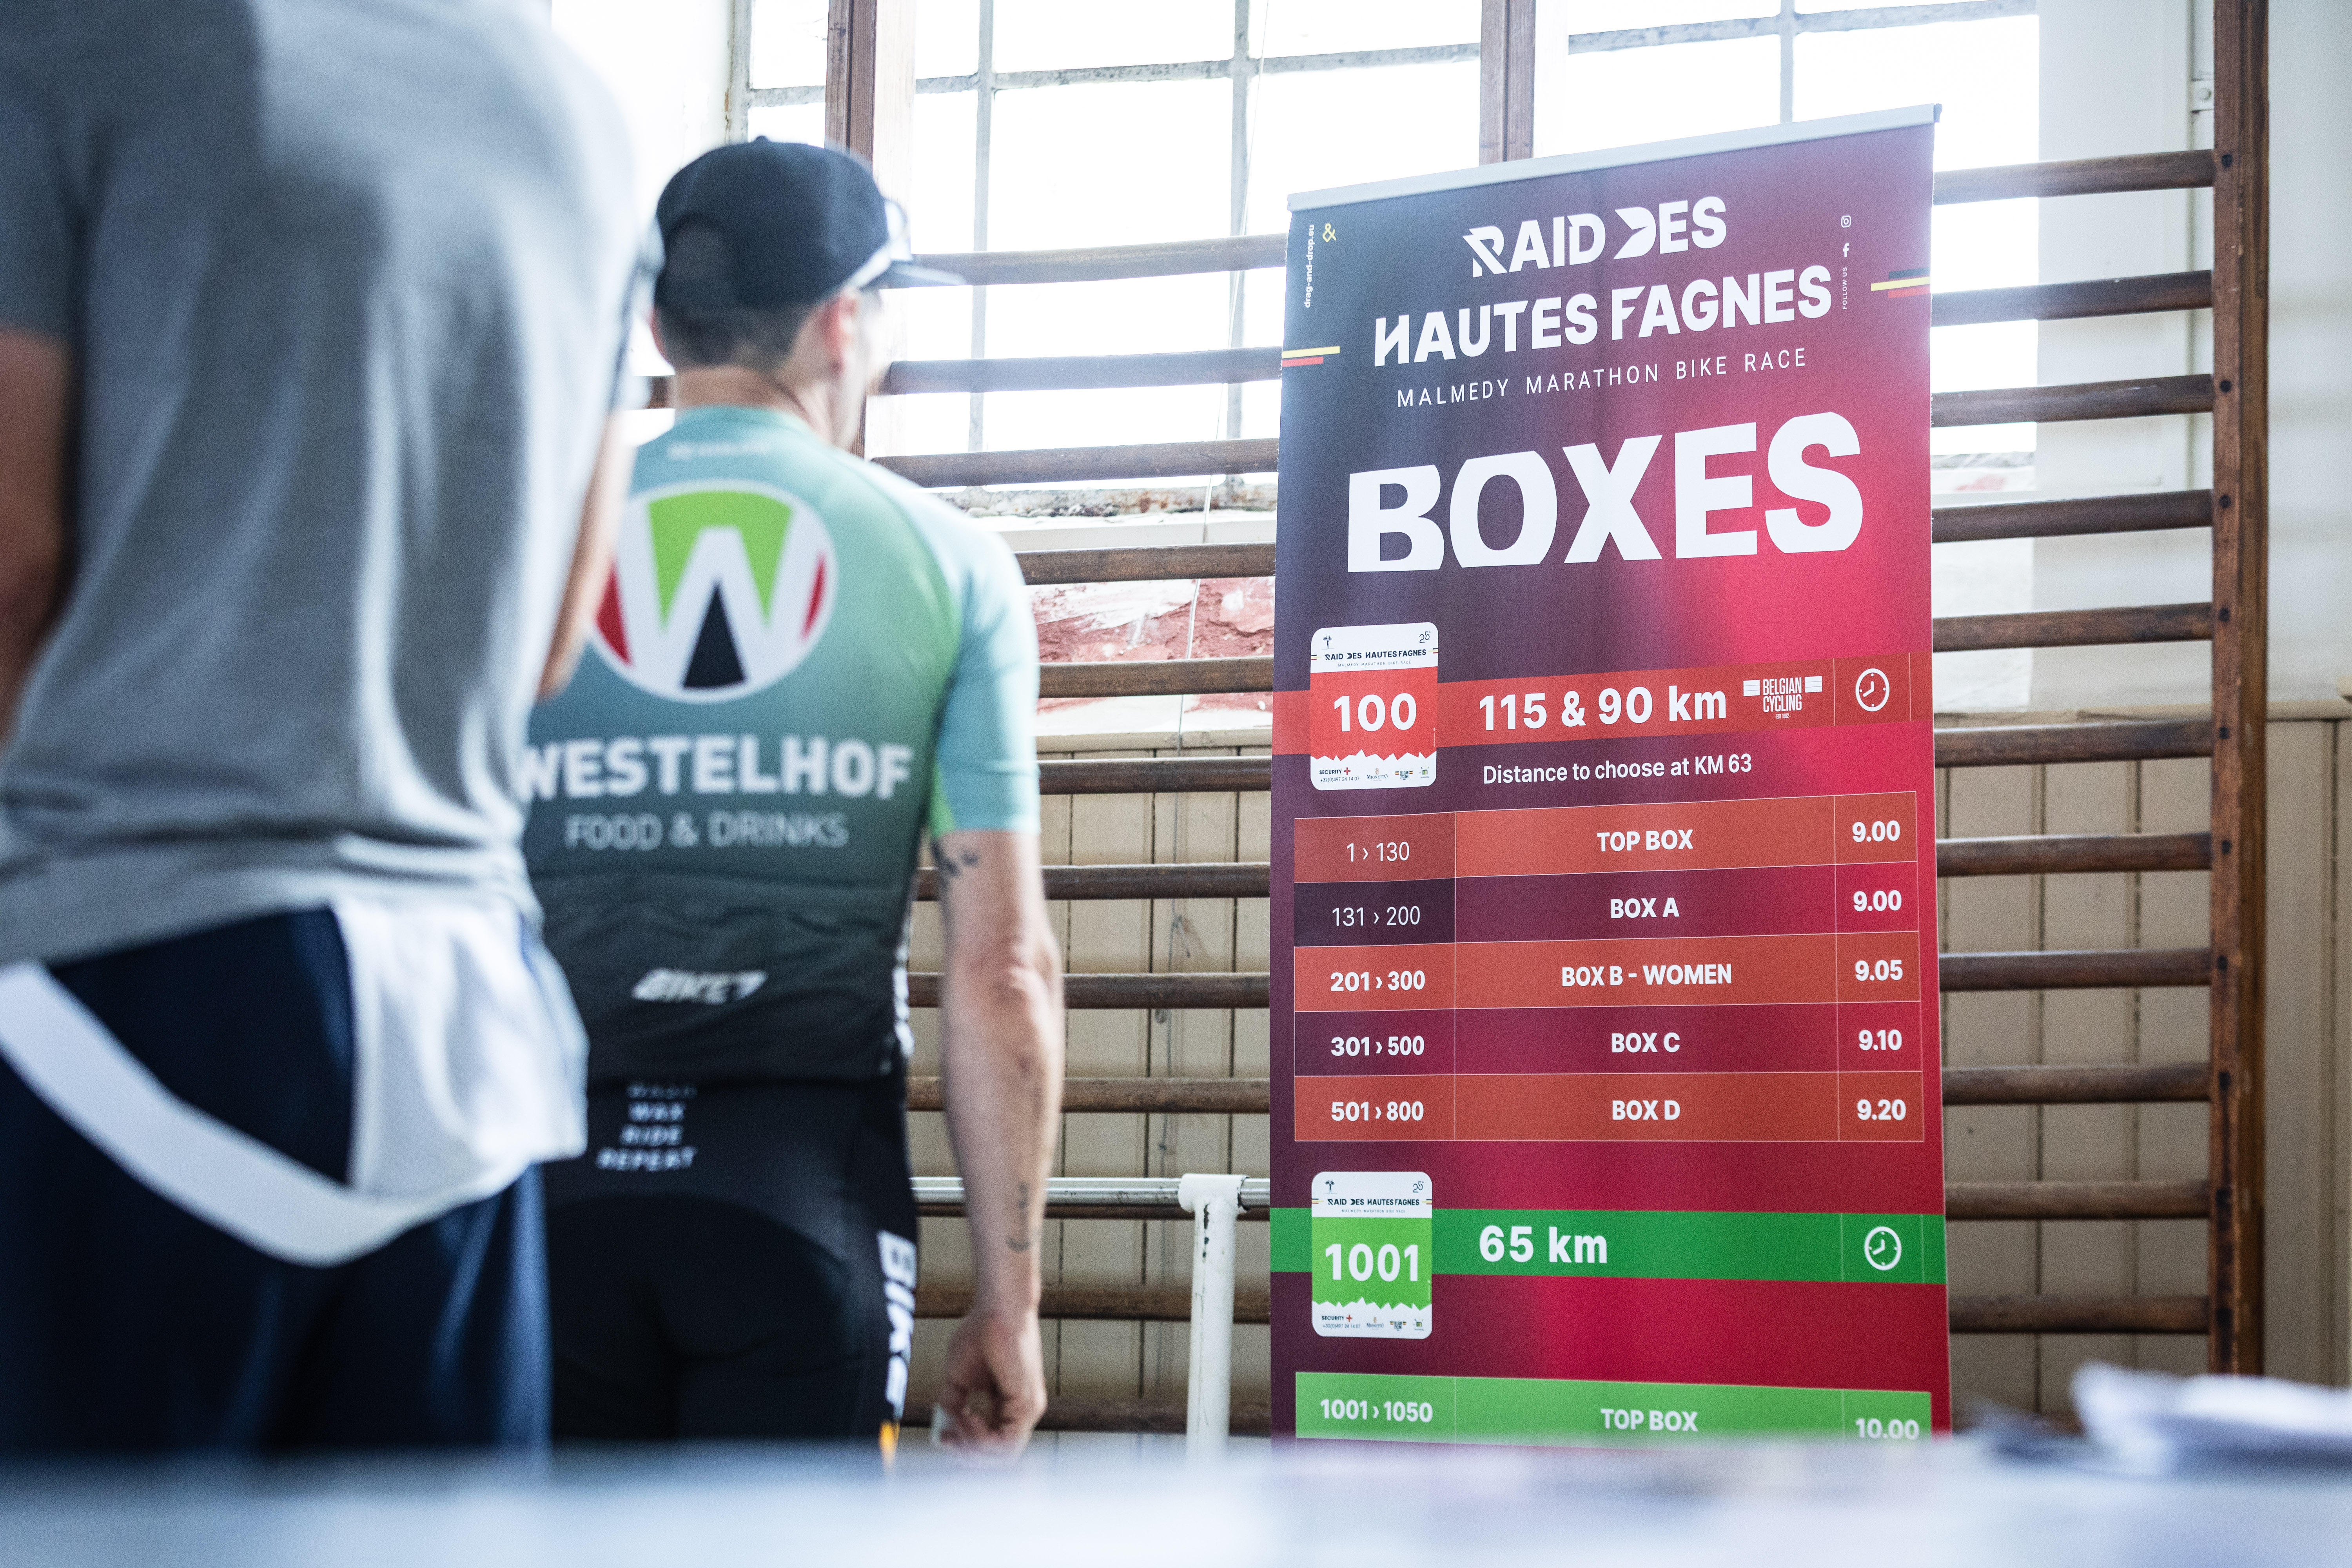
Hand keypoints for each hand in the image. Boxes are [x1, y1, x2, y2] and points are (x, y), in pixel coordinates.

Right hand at [937, 1303, 1044, 1460]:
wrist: (997, 1309)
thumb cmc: (981, 1333)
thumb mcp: (958, 1379)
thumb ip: (954, 1406)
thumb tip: (944, 1432)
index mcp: (1008, 1407)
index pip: (990, 1445)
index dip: (964, 1449)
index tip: (944, 1437)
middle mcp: (1021, 1412)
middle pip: (997, 1458)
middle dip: (967, 1454)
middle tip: (948, 1435)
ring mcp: (1028, 1409)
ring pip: (1003, 1456)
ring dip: (973, 1447)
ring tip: (960, 1422)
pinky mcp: (1027, 1403)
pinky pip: (1007, 1443)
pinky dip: (983, 1439)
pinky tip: (970, 1418)